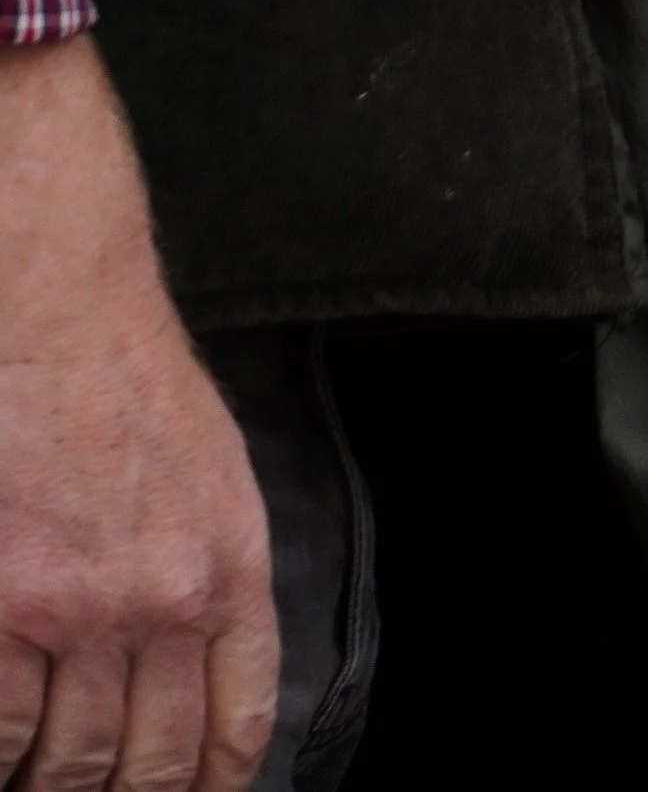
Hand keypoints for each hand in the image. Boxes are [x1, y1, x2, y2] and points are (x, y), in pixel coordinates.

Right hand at [0, 36, 278, 791]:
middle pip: (147, 766)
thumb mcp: (212, 471)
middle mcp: (163, 600)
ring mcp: (76, 607)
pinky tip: (0, 746)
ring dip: (47, 782)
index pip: (234, 729)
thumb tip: (195, 686)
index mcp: (228, 566)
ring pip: (66, 764)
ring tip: (37, 772)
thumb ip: (213, 581)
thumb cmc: (127, 375)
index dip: (205, 788)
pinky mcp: (1, 607)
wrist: (53, 294)